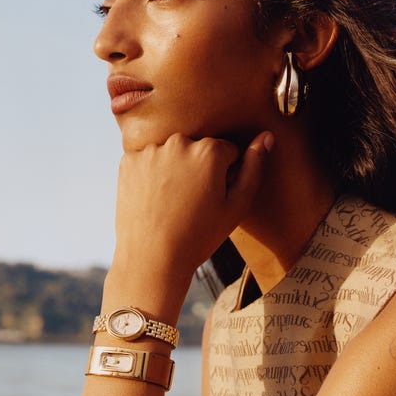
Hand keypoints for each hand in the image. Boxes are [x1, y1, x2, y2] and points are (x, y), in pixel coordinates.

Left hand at [110, 130, 273, 291]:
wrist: (152, 259)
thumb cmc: (199, 236)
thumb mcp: (237, 206)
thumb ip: (254, 167)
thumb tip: (266, 136)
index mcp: (209, 151)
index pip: (227, 151)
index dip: (226, 175)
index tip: (215, 198)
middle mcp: (179, 142)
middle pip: (199, 148)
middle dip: (200, 168)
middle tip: (194, 202)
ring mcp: (151, 150)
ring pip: (173, 153)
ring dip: (176, 169)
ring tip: (173, 203)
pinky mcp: (128, 161)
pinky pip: (149, 160)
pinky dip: (152, 174)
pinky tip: (154, 200)